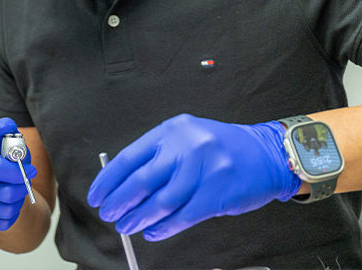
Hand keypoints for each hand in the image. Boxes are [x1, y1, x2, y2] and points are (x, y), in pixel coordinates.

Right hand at [0, 117, 36, 231]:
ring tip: (19, 193)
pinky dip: (10, 216)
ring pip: (2, 210)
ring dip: (17, 203)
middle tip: (27, 184)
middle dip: (22, 188)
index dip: (19, 173)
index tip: (32, 170)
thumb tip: (4, 127)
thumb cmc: (5, 155)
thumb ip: (8, 129)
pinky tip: (10, 204)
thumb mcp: (7, 139)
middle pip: (2, 192)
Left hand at [87, 114, 300, 240]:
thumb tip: (122, 182)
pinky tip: (152, 232)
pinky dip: (163, 228)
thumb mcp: (187, 137)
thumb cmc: (220, 147)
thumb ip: (158, 154)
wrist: (264, 154)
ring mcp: (203, 170)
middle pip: (141, 180)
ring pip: (160, 202)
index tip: (97, 194)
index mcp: (173, 129)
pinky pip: (182, 216)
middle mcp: (187, 146)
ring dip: (138, 218)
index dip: (109, 179)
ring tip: (127, 226)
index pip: (130, 156)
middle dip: (120, 201)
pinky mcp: (216, 194)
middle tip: (109, 214)